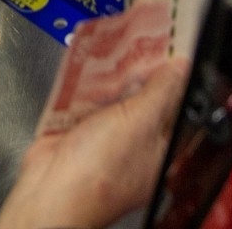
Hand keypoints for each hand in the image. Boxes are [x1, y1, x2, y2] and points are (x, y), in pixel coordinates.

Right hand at [0, 57, 187, 228]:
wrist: (51, 191)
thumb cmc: (100, 171)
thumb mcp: (139, 121)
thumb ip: (161, 92)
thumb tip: (181, 68)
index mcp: (161, 153)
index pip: (174, 109)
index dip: (173, 78)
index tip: (169, 48)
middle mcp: (135, 149)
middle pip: (143, 102)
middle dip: (140, 73)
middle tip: (139, 40)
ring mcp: (105, 142)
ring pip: (112, 101)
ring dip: (110, 77)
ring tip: (113, 45)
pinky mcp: (77, 135)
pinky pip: (85, 104)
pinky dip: (84, 86)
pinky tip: (86, 66)